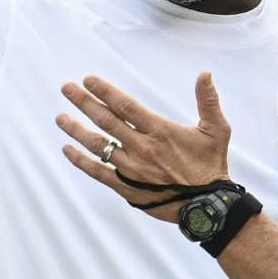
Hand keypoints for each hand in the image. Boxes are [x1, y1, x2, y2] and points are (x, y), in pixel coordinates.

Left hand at [57, 72, 231, 222]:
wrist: (207, 205)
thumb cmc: (211, 165)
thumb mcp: (217, 130)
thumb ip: (209, 100)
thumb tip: (206, 73)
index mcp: (159, 131)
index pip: (125, 105)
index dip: (105, 91)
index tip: (88, 80)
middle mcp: (142, 148)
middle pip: (106, 120)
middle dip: (84, 102)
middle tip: (66, 88)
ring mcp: (132, 168)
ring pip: (98, 145)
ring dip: (77, 130)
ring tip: (60, 118)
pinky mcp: (127, 186)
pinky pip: (98, 172)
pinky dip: (81, 160)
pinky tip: (67, 149)